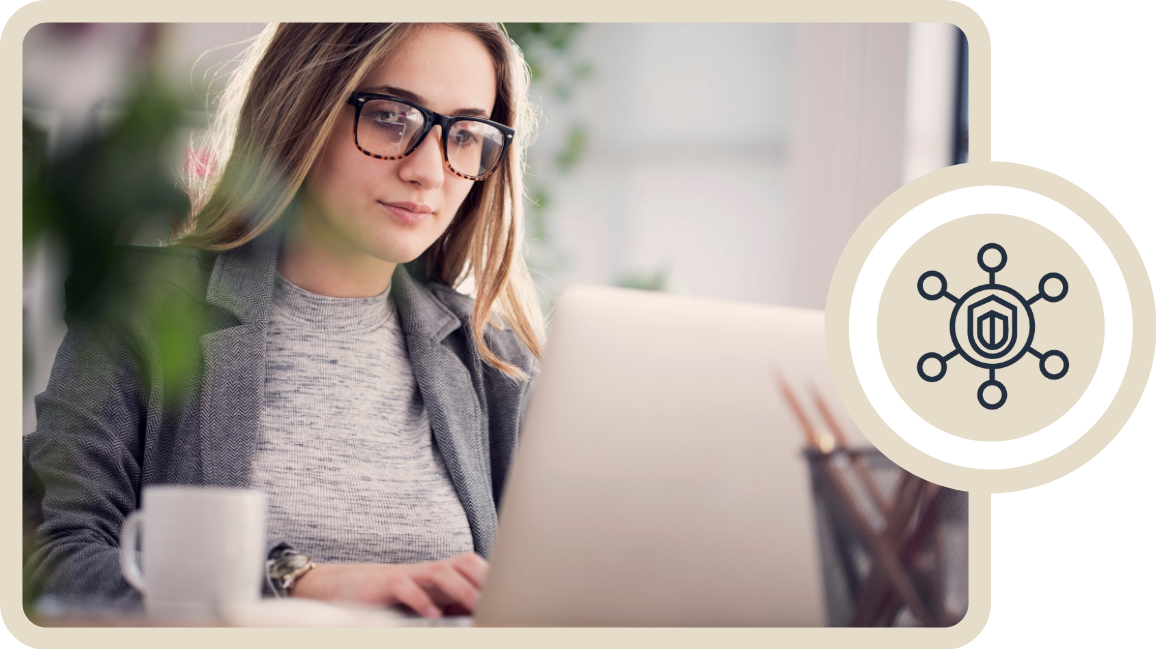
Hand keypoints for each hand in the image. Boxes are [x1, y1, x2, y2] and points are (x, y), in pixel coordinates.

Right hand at [288, 552, 488, 617]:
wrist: (341, 585)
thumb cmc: (388, 596)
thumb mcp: (422, 599)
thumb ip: (447, 603)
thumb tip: (476, 612)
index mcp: (437, 573)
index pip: (470, 563)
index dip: (490, 573)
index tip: (508, 590)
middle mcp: (424, 570)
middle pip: (461, 563)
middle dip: (481, 580)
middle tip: (498, 600)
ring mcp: (404, 574)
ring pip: (438, 572)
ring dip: (459, 589)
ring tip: (475, 605)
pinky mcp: (382, 584)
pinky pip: (404, 586)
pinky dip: (420, 599)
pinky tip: (432, 614)